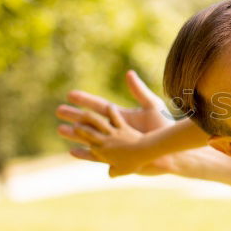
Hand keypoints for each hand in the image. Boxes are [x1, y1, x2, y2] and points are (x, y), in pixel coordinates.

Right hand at [56, 70, 176, 175]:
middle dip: (75, 116)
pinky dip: (85, 154)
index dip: (85, 100)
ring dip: (75, 134)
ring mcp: (114, 143)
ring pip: (90, 138)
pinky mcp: (116, 156)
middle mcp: (115, 129)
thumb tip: (128, 73)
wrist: (171, 148)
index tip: (70, 95)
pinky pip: (96, 155)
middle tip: (59, 111)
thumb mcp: (152, 106)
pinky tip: (72, 151)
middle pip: (90, 121)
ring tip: (60, 130)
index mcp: (121, 116)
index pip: (99, 106)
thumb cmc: (163, 127)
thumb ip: (139, 91)